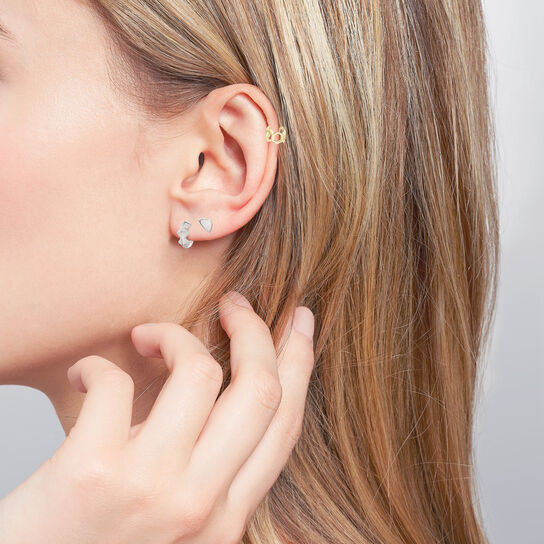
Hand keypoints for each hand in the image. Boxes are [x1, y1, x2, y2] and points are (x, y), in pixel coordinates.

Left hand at [0, 291, 314, 543]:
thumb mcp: (179, 519)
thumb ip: (213, 473)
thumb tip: (236, 395)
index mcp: (227, 516)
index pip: (285, 422)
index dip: (299, 360)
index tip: (298, 321)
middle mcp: (200, 505)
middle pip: (260, 389)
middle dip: (255, 330)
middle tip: (233, 305)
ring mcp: (149, 488)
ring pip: (199, 372)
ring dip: (173, 334)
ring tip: (148, 336)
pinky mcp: (90, 472)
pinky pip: (114, 382)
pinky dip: (97, 365)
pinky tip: (86, 374)